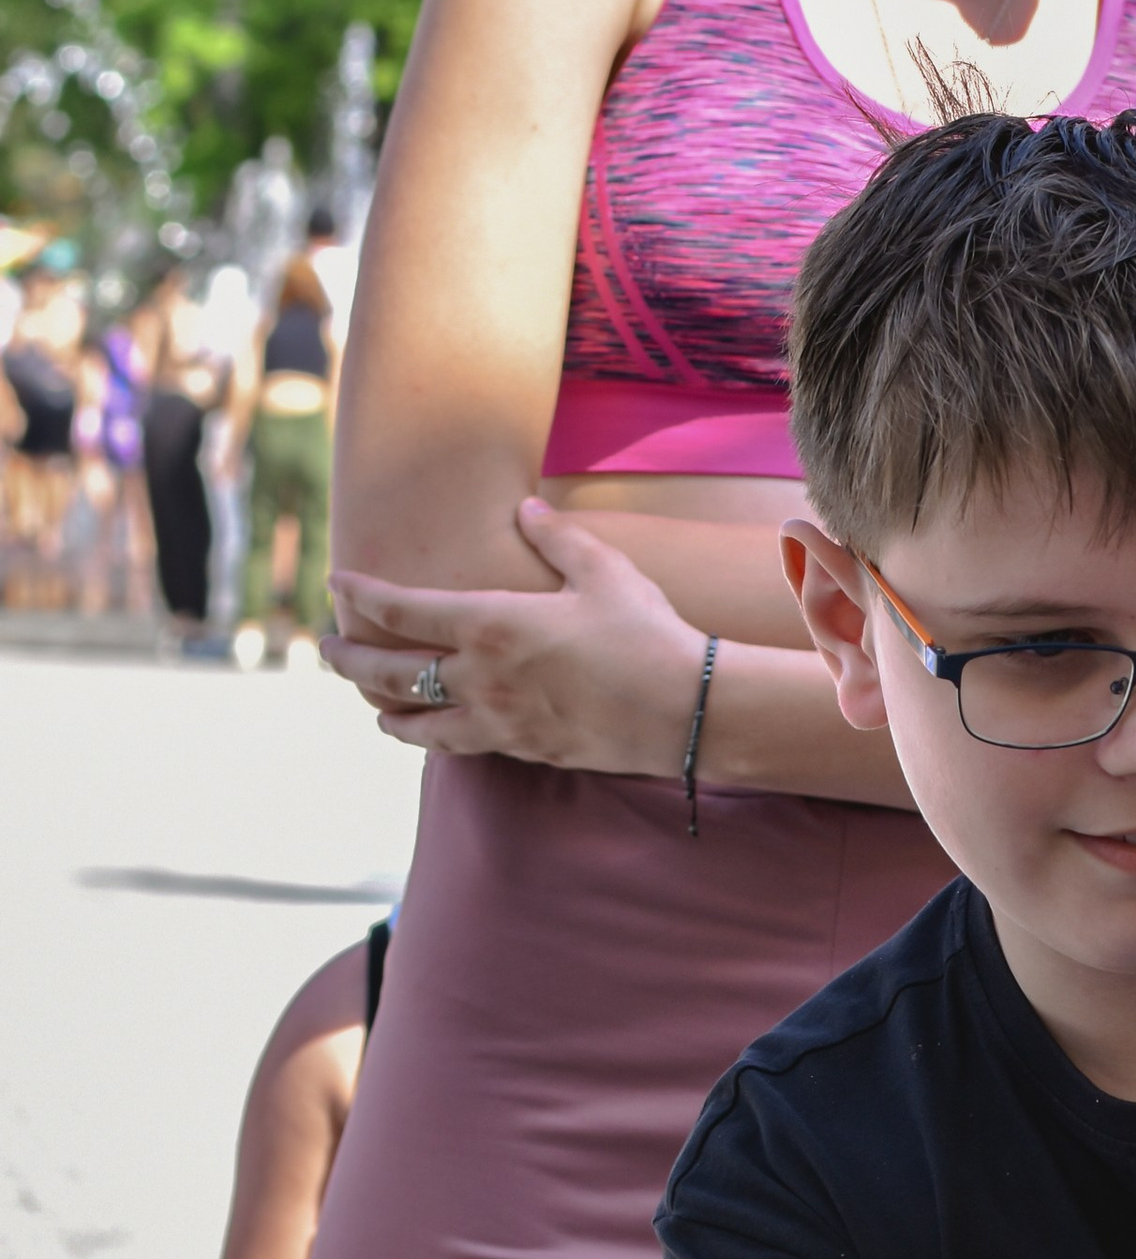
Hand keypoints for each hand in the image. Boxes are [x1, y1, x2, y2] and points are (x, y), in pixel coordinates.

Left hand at [325, 503, 708, 772]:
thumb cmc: (646, 633)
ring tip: (371, 705)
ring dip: (386, 712)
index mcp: (492, 624)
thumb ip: (556, 536)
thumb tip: (525, 509)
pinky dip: (434, 737)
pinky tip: (432, 733)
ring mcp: (500, 721)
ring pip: (418, 723)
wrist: (686, 711)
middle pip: (391, 674)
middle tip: (326, 649)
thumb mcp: (603, 571)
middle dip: (350, 660)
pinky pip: (462, 745)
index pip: (403, 610)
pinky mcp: (524, 750)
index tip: (337, 583)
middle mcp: (482, 678)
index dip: (362, 595)